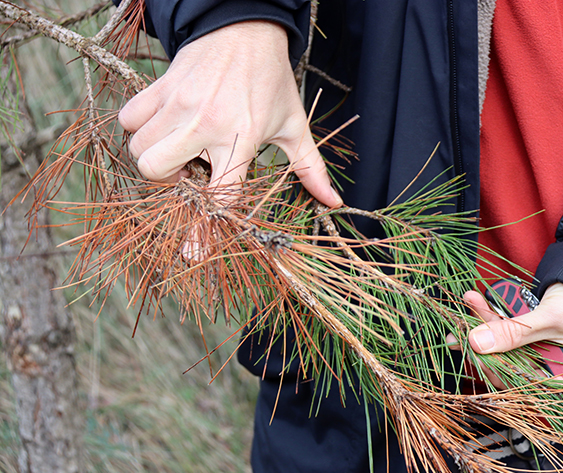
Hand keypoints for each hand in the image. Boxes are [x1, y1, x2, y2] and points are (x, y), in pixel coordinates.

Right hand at [118, 20, 341, 206]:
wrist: (245, 28)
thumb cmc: (271, 80)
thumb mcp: (294, 124)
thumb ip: (310, 167)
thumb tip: (333, 201)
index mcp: (241, 136)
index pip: (217, 193)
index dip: (204, 227)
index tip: (193, 252)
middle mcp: (205, 122)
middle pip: (157, 172)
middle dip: (168, 182)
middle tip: (190, 170)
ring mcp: (178, 103)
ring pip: (139, 149)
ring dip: (155, 158)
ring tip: (181, 148)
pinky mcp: (160, 87)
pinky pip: (128, 120)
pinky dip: (138, 130)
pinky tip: (164, 127)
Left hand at [459, 283, 562, 383]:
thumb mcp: (553, 316)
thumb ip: (516, 332)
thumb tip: (478, 343)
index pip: (540, 392)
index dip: (506, 377)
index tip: (478, 358)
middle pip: (522, 376)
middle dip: (489, 353)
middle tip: (463, 335)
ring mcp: (556, 365)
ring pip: (513, 357)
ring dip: (488, 334)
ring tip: (469, 314)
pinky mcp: (542, 350)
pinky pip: (515, 344)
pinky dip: (496, 326)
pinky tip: (479, 308)